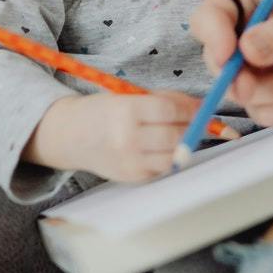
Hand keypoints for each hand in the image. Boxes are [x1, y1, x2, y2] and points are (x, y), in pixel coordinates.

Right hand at [26, 91, 200, 183]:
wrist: (71, 135)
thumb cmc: (103, 111)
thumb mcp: (129, 96)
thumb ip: (164, 100)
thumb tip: (200, 107)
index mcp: (125, 111)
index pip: (169, 110)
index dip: (190, 108)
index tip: (201, 106)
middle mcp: (127, 139)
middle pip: (175, 135)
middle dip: (194, 127)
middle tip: (200, 121)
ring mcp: (129, 161)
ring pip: (174, 155)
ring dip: (186, 144)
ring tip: (184, 133)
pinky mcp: (132, 177)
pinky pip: (163, 168)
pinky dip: (171, 157)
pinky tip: (167, 147)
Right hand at [186, 0, 272, 126]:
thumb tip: (246, 50)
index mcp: (248, 3)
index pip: (209, 17)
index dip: (211, 37)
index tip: (229, 55)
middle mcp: (245, 37)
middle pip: (221, 68)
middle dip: (252, 81)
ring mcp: (257, 70)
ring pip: (246, 97)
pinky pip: (268, 113)